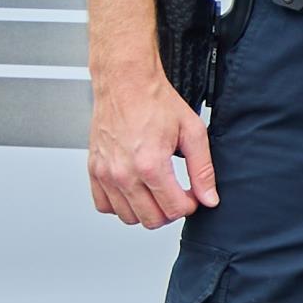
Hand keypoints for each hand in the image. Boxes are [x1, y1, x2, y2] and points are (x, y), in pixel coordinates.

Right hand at [89, 74, 218, 227]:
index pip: (174, 210)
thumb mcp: (192, 132)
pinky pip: (104, 206)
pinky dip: (119, 204)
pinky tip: (133, 189)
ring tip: (155, 190)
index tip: (191, 194)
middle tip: (175, 193)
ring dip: (145, 210)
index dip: (189, 205)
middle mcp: (124, 172)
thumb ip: (203, 170)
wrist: (125, 82)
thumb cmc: (155, 101)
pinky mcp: (94, 170)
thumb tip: (209, 199)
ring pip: (128, 217)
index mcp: (151, 164)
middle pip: (151, 220)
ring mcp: (106, 173)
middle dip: (169, 211)